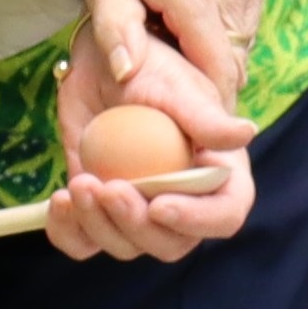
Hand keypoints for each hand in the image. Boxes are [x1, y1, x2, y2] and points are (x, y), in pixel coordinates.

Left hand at [45, 25, 261, 263]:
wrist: (101, 62)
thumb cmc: (151, 67)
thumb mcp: (177, 88)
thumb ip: (207, 117)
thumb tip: (247, 132)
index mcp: (216, 172)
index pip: (225, 214)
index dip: (197, 220)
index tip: (158, 204)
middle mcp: (182, 198)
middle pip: (171, 243)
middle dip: (135, 224)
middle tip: (106, 187)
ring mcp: (139, 207)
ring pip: (126, 246)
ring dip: (98, 224)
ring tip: (78, 184)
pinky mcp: (99, 209)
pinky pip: (84, 242)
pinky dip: (68, 232)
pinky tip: (59, 200)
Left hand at [53, 0, 268, 100]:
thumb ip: (114, 30)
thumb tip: (126, 74)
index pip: (218, 69)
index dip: (203, 100)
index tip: (179, 115)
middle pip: (233, 60)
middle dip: (203, 75)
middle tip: (165, 70)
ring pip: (243, 43)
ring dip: (213, 51)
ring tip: (172, 35)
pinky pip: (247, 20)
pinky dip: (222, 29)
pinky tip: (189, 16)